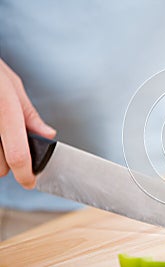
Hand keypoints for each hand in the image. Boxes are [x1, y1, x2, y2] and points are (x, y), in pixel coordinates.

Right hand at [0, 59, 55, 188]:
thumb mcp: (12, 86)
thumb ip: (28, 114)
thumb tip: (48, 135)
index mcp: (5, 112)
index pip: (17, 154)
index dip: (26, 174)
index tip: (31, 182)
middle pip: (1, 166)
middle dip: (10, 164)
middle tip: (13, 148)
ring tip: (2, 138)